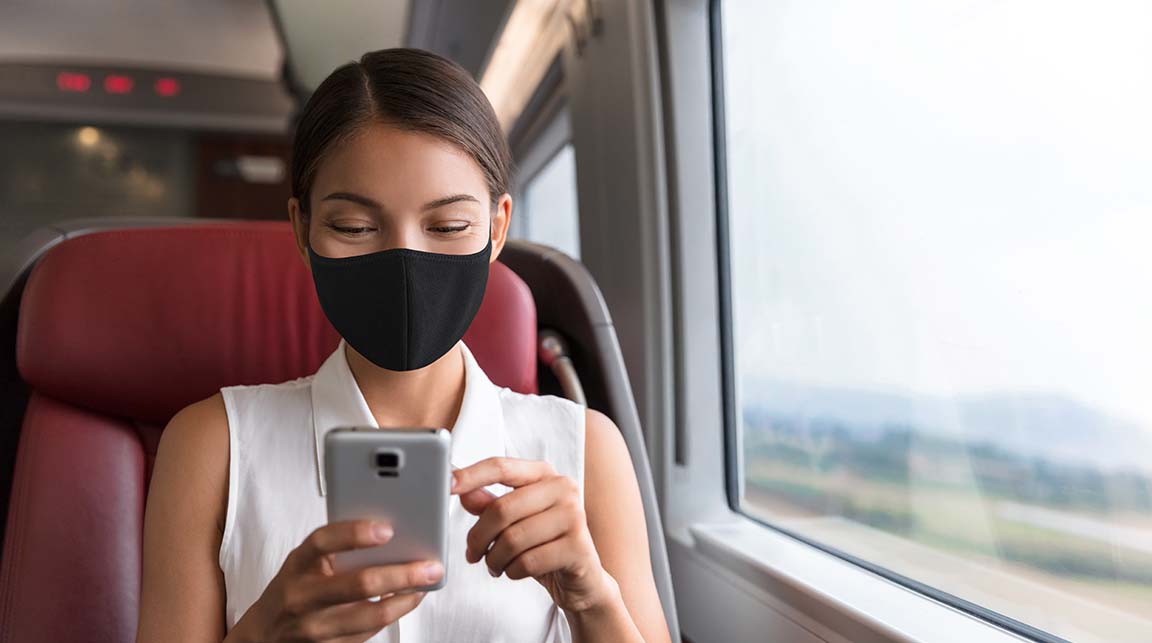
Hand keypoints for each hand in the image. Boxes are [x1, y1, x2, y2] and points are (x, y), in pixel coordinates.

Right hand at [235, 519, 441, 641]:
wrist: (263, 635)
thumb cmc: (293, 589)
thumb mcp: (304, 563)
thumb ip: (336, 549)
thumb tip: (388, 535)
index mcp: (297, 565)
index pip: (322, 542)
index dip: (354, 534)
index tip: (386, 530)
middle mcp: (302, 596)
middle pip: (358, 584)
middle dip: (401, 574)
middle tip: (430, 566)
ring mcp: (314, 627)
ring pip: (370, 616)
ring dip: (405, 600)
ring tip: (424, 585)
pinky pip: (368, 633)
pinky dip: (392, 615)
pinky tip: (406, 601)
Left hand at [452, 457, 618, 613]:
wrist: (583, 580)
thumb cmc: (544, 544)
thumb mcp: (515, 522)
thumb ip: (490, 504)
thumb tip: (462, 490)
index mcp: (544, 474)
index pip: (501, 467)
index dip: (471, 475)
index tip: (446, 484)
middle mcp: (563, 488)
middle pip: (501, 509)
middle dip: (478, 537)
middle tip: (472, 554)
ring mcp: (574, 516)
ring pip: (512, 539)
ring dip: (494, 560)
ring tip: (496, 566)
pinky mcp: (578, 547)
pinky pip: (528, 562)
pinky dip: (512, 572)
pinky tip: (515, 571)